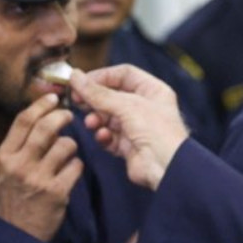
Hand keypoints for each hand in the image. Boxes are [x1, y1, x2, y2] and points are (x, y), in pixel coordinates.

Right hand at [0, 94, 81, 242]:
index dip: (41, 105)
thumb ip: (20, 145)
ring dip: (71, 146)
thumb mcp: (6, 169)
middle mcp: (19, 164)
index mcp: (5, 156)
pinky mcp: (56, 192)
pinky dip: (76, 166)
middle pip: (45, 127)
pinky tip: (70, 172)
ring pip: (65, 145)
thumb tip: (41, 117)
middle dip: (62, 116)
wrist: (19, 235)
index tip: (53, 98)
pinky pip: (76, 166)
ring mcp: (38, 179)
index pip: (23, 120)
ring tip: (67, 154)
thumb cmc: (15, 197)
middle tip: (69, 115)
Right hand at [69, 65, 188, 189]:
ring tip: (91, 123)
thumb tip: (76, 77)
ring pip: (108, 117)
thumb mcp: (126, 105)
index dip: (102, 76)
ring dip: (97, 119)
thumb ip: (98, 92)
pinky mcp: (128, 146)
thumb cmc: (158, 132)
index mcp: (152, 90)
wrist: (167, 167)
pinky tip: (104, 137)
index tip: (82, 81)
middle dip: (94, 99)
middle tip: (76, 100)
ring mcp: (136, 127)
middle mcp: (145, 107)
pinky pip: (109, 136)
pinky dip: (104, 136)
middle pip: (112, 96)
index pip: (124, 74)